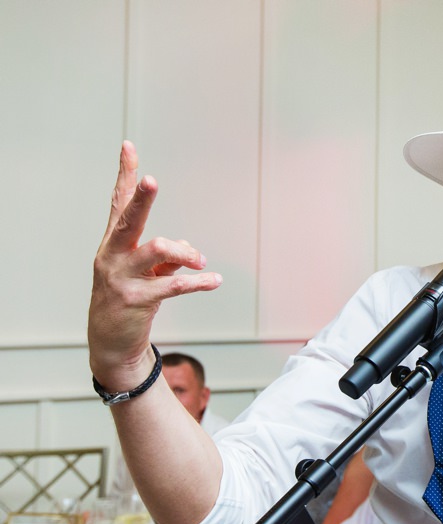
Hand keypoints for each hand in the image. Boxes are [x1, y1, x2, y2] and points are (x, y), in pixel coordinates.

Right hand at [88, 141, 221, 388]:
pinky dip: (198, 282)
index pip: (119, 202)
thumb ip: (165, 256)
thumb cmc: (129, 298)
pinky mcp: (136, 300)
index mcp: (113, 243)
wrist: (111, 342)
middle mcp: (112, 255)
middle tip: (154, 180)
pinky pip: (173, 285)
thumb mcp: (144, 272)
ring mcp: (121, 278)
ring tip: (201, 261)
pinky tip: (215, 280)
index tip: (128, 146)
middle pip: (128, 219)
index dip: (125, 175)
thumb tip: (189, 249)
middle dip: (142, 199)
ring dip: (185, 252)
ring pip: (156, 250)